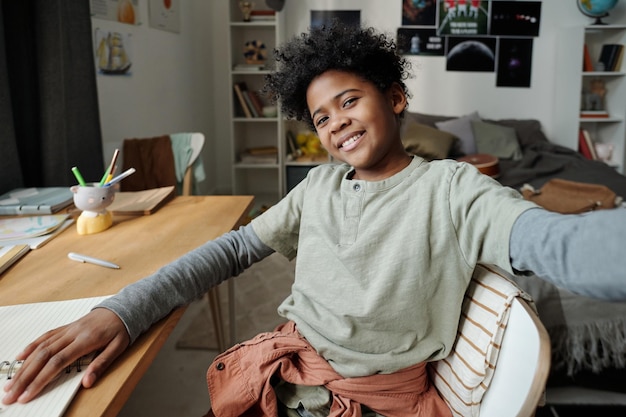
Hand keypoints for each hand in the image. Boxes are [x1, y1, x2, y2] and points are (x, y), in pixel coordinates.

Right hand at [2, 308, 129, 404]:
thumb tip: (87, 382)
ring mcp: (68, 330)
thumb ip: (102, 364)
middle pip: (43, 357)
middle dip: (25, 377)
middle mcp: (72, 334)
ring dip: (24, 366)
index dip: (40, 379)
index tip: (28, 394)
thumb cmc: (121, 329)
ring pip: (40, 347)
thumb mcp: (118, 348)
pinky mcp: (66, 327)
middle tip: (10, 394)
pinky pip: (45, 336)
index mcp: (85, 340)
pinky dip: (31, 347)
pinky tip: (20, 357)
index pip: (57, 362)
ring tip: (11, 382)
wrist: (122, 308)